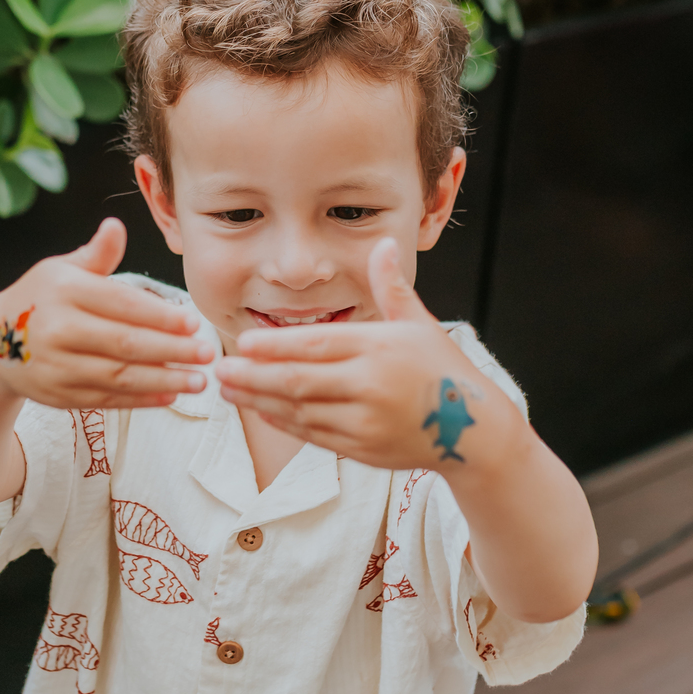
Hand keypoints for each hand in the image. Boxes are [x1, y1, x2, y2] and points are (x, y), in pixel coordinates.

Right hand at [0, 218, 212, 410]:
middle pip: (124, 344)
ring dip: (163, 380)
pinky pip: (107, 400)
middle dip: (171, 351)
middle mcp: (57, 330)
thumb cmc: (42, 297)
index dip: (160, 316)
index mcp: (64, 291)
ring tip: (199, 380)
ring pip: (119, 377)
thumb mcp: (62, 269)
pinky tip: (170, 394)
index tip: (194, 323)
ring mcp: (57, 367)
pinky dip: (141, 399)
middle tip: (208, 354)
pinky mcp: (60, 395)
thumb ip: (96, 255)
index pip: (121, 304)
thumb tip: (115, 227)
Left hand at [214, 238, 522, 474]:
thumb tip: (385, 243)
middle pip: (298, 381)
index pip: (317, 345)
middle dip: (253, 377)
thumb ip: (391, 287)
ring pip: (300, 411)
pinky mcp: (362, 450)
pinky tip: (260, 411)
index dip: (276, 347)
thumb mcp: (420, 323)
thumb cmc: (441, 369)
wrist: (473, 432)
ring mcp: (364, 422)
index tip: (244, 344)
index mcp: (379, 349)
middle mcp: (369, 387)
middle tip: (219, 370)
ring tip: (228, 391)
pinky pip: (313, 435)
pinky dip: (283, 423)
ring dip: (259, 402)